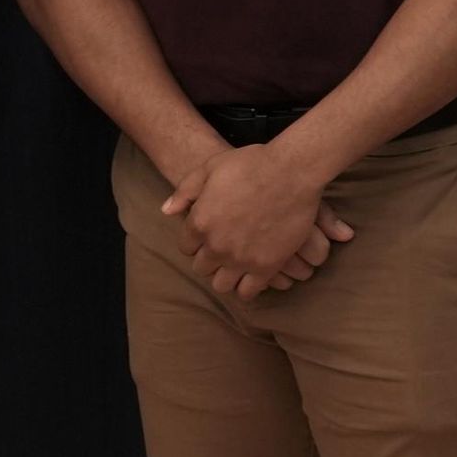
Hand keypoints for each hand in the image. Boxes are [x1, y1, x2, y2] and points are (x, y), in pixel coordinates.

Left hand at [162, 145, 354, 300]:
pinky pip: (248, 292)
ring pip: (222, 285)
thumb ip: (185, 191)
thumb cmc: (250, 164)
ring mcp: (240, 259)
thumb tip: (166, 211)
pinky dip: (247, 288)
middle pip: (202, 268)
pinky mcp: (266, 267)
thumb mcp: (209, 168)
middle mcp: (215, 246)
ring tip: (236, 266)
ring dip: (225, 276)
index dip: (196, 242)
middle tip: (223, 251)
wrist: (291, 172)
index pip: (186, 248)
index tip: (208, 237)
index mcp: (199, 223)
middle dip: (209, 260)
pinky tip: (252, 277)